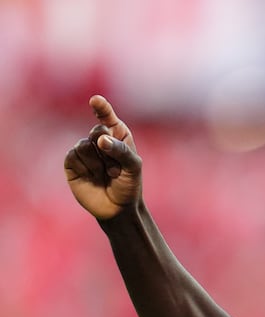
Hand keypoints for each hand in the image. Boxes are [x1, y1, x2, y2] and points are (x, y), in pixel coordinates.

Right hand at [64, 95, 141, 219]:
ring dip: (98, 163)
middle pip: (96, 131)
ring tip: (105, 174)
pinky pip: (73, 156)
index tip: (96, 101)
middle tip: (115, 167)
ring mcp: (84, 151)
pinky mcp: (71, 163)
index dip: (101, 108)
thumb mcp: (133, 167)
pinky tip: (92, 177)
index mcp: (117, 135)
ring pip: (84, 145)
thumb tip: (100, 139)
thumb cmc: (129, 185)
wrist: (118, 209)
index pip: (107, 117)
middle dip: (107, 148)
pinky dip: (86, 168)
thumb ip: (121, 150)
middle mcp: (99, 140)